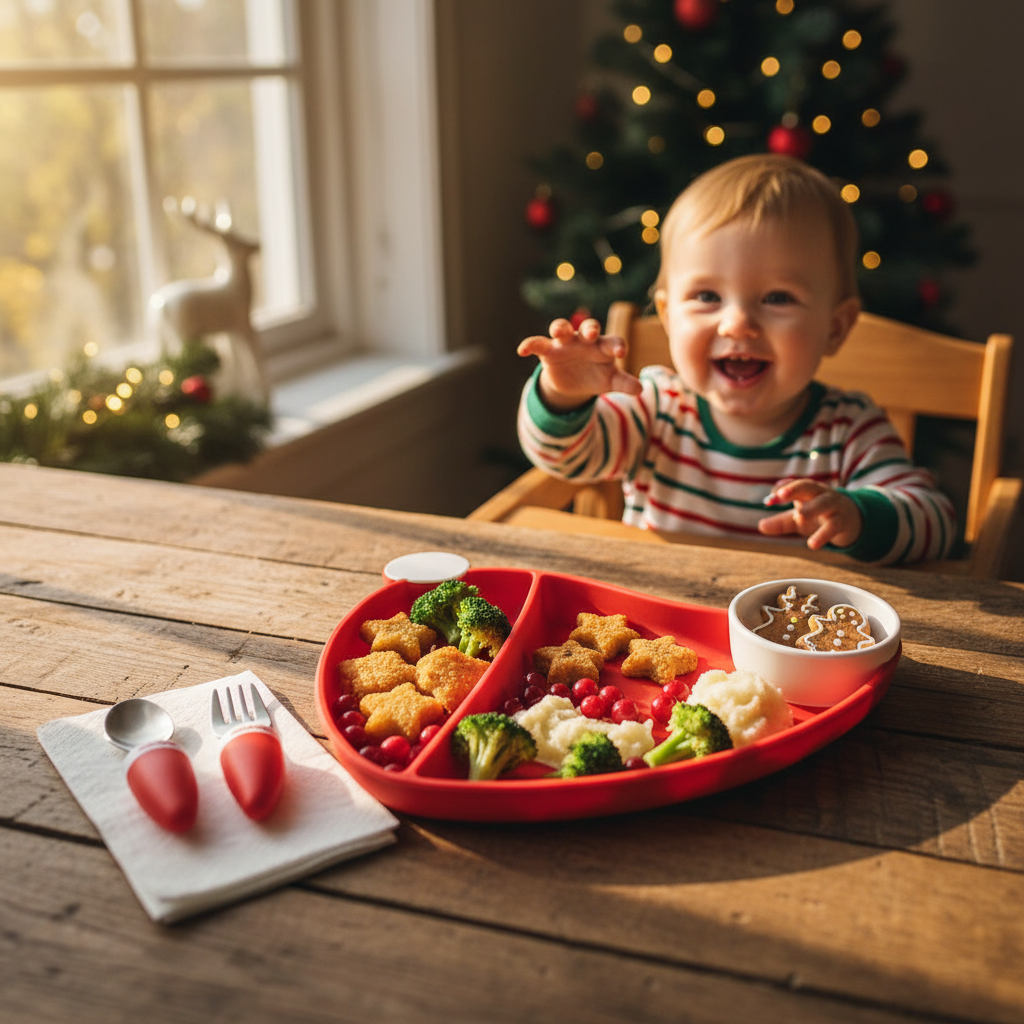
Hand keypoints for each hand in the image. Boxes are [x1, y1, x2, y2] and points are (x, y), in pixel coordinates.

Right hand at [517, 317, 641, 411]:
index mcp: (604, 346)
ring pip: (562, 328)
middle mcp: (585, 340)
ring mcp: (566, 343)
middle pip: (588, 328)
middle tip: (591, 334)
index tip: (621, 354)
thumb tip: (640, 389)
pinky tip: (521, 350)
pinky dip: (529, 344)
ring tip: (557, 331)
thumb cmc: (597, 375)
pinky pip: (538, 343)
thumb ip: (624, 383)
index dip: (617, 346)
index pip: (613, 342)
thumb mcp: (611, 382)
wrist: (574, 382)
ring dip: (559, 327)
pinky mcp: (548, 351)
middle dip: (589, 329)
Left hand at [758, 479, 862, 549]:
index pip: (793, 486)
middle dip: (794, 488)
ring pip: (824, 503)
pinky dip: (823, 534)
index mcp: (808, 491)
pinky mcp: (842, 521)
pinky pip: (833, 526)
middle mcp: (821, 494)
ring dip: (811, 508)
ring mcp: (834, 505)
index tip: (768, 501)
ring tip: (798, 517)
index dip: (781, 490)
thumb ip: (780, 522)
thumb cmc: (819, 516)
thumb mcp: (799, 519)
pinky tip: (812, 544)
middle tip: (780, 495)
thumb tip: (760, 527)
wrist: (851, 521)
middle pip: (808, 486)